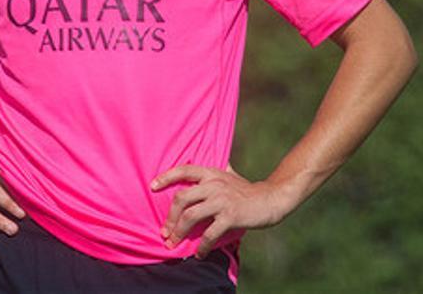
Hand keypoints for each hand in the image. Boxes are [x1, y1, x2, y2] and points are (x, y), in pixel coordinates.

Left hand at [151, 165, 294, 257]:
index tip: (152, 187)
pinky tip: (199, 254)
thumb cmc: (247, 190)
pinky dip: (202, 246)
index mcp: (211, 173)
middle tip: (165, 232)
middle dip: (169, 218)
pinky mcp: (230, 216)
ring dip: (179, 232)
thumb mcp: (229, 174)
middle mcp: (214, 184)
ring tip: (174, 244)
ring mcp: (222, 200)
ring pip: (190, 216)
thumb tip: (201, 169)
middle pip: (181, 198)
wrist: (270, 199)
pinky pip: (209, 233)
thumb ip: (215, 171)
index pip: (184, 170)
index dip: (166, 177)